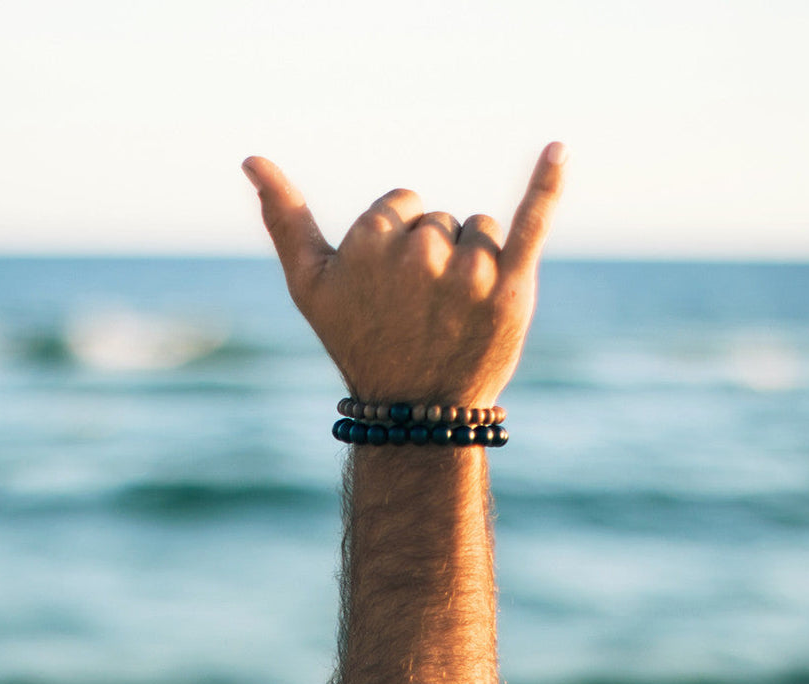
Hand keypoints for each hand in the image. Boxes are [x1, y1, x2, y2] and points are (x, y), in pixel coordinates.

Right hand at [242, 144, 566, 406]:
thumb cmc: (357, 342)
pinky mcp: (510, 290)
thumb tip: (251, 159)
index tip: (391, 289)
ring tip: (456, 313)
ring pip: (482, 228)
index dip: (398, 242)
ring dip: (474, 261)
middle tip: (423, 311)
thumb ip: (285, 220)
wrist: (415, 409)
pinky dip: (547, 185)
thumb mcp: (310, 286)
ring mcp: (469, 272)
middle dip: (436, 255)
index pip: (403, 203)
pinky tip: (557, 149)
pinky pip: (532, 222)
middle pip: (442, 219)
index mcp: (371, 241)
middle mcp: (420, 252)